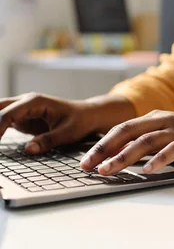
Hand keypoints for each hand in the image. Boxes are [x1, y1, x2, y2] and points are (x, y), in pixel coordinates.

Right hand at [0, 93, 133, 153]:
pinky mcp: (23, 118)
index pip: (7, 114)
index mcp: (35, 102)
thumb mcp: (68, 132)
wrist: (88, 115)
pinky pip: (3, 121)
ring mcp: (23, 109)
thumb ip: (49, 140)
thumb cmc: (81, 121)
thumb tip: (29, 149)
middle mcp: (26, 102)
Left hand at [80, 110, 173, 174]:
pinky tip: (148, 171)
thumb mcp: (166, 137)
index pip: (122, 129)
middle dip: (105, 149)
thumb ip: (145, 143)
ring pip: (147, 141)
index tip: (85, 161)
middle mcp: (163, 121)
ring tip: (109, 170)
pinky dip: (159, 160)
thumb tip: (116, 158)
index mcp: (154, 118)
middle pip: (128, 132)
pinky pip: (173, 150)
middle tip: (88, 166)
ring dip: (125, 156)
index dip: (101, 144)